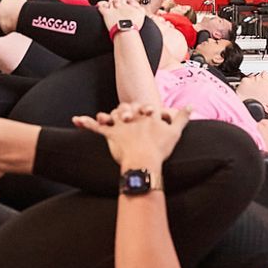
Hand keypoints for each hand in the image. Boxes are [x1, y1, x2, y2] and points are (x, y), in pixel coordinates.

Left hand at [73, 103, 190, 168]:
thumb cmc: (160, 148)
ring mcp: (120, 124)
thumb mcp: (175, 131)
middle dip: (126, 112)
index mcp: (147, 115)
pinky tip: (76, 119)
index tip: (148, 114)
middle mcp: (132, 117)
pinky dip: (85, 123)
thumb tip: (192, 106)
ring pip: (111, 116)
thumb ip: (182, 117)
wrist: (145, 161)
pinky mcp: (110, 133)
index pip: (146, 109)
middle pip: (127, 110)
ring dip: (105, 117)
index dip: (146, 111)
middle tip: (127, 116)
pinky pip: (95, 127)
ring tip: (101, 117)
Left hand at [99, 0, 146, 24]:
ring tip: (109, 7)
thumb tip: (134, 3)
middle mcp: (119, 4)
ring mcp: (112, 8)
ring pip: (109, 2)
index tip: (125, 3)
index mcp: (127, 4)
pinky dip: (100, 6)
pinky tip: (100, 7)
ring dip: (109, 3)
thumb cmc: (134, 23)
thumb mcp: (141, 13)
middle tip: (117, 5)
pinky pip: (100, 7)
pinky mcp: (106, 14)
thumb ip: (138, 6)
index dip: (124, 0)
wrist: (126, 30)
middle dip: (117, 1)